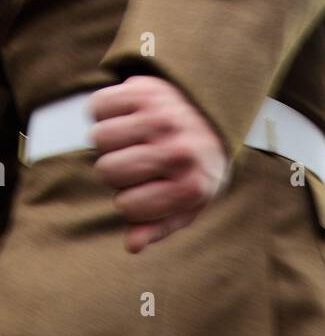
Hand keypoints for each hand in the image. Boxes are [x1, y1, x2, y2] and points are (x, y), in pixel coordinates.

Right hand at [90, 76, 228, 252]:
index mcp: (190, 187)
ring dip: (107, 143)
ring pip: (99, 138)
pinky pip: (99, 106)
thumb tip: (132, 245)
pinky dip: (104, 113)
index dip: (128, 202)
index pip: (127, 206)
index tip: (142, 193)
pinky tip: (124, 118)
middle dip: (115, 173)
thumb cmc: (197, 169)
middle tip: (134, 164)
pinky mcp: (147, 90)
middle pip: (108, 171)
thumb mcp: (188, 206)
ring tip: (129, 141)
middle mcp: (177, 152)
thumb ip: (160, 227)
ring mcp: (162, 118)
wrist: (215, 118)